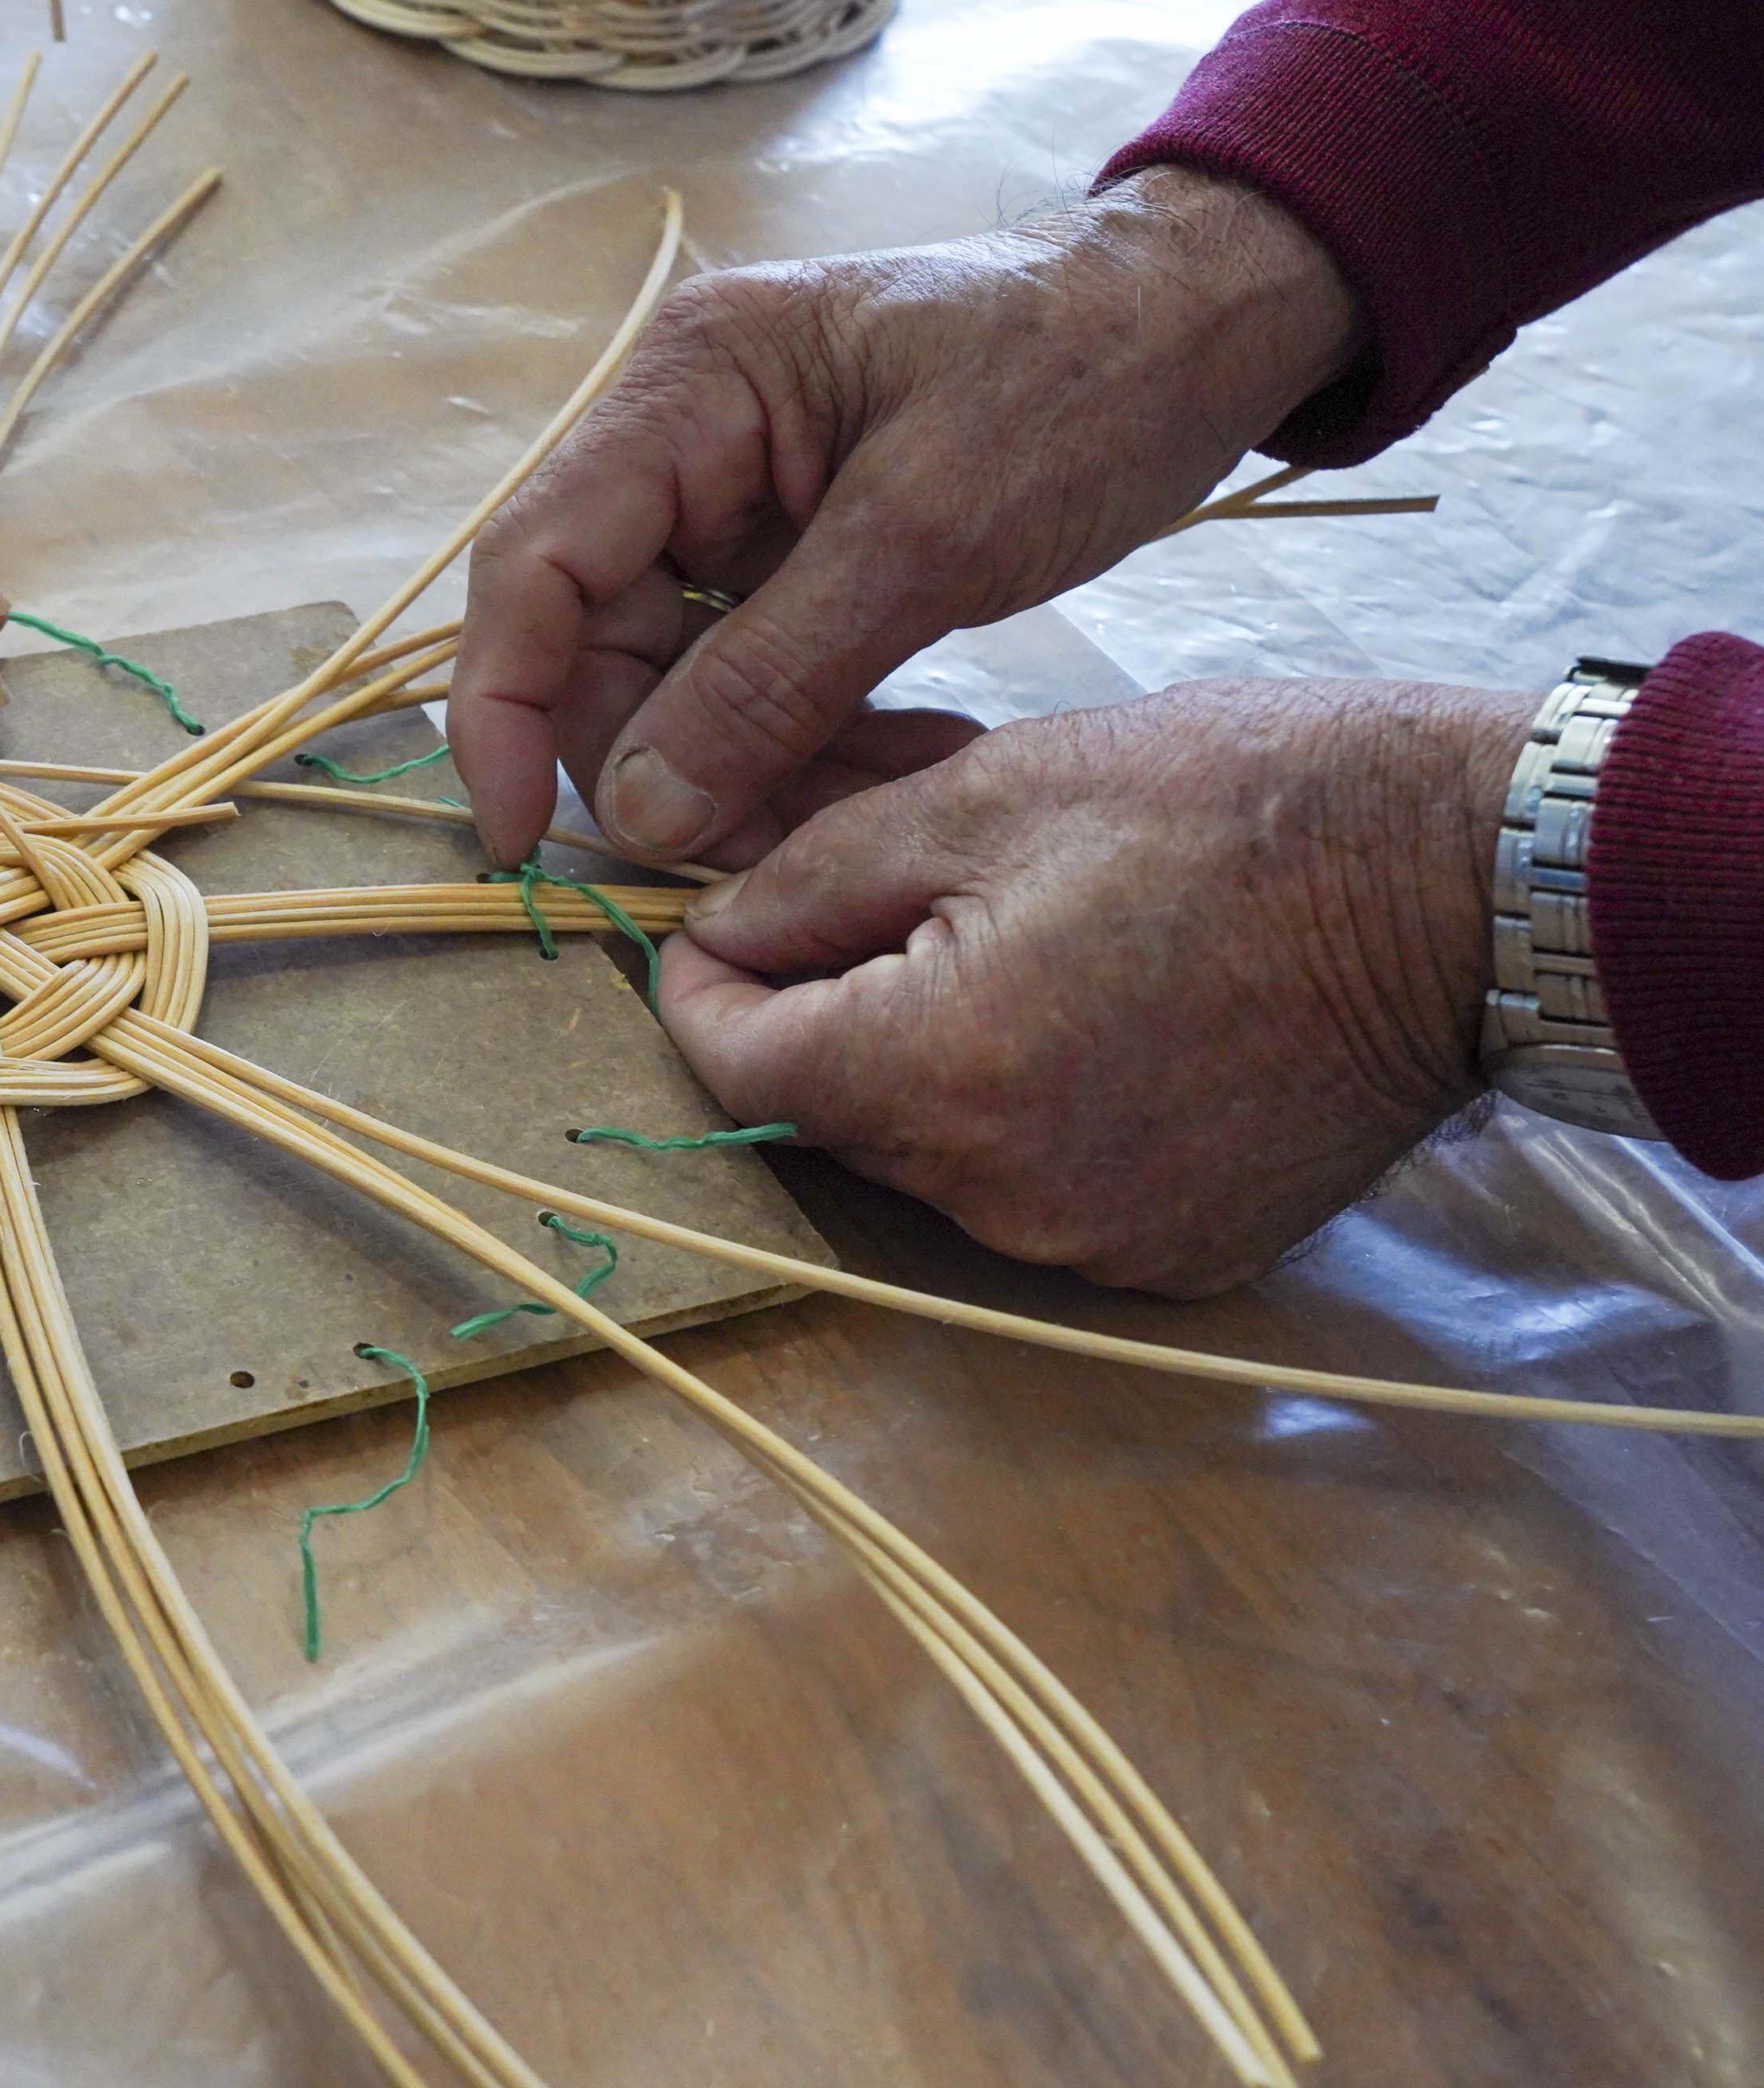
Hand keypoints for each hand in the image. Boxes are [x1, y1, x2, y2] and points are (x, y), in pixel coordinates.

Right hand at [449, 167, 1364, 868]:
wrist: (1210, 322)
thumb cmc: (1082, 379)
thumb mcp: (928, 534)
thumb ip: (771, 678)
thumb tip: (638, 815)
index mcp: (687, 390)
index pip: (534, 564)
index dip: (505, 708)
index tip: (520, 841)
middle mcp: (683, 442)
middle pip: (598, 641)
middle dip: (661, 766)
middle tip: (752, 862)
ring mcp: (737, 503)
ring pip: (677, 681)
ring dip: (749, 774)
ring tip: (865, 821)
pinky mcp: (798, 557)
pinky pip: (756, 680)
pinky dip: (808, 746)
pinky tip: (896, 774)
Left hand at [664, 679, 1527, 1295]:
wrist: (1459, 887)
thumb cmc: (1229, 808)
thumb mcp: (981, 794)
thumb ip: (810, 877)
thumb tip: (708, 928)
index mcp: (934, 1074)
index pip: (733, 1060)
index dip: (700, 981)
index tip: (714, 917)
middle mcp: (998, 1194)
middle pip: (827, 1113)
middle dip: (825, 1011)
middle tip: (886, 904)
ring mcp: (1088, 1244)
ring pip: (927, 1157)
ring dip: (928, 1065)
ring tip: (1015, 952)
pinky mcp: (1168, 1257)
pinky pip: (1035, 1193)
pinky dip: (1028, 1117)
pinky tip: (1096, 1025)